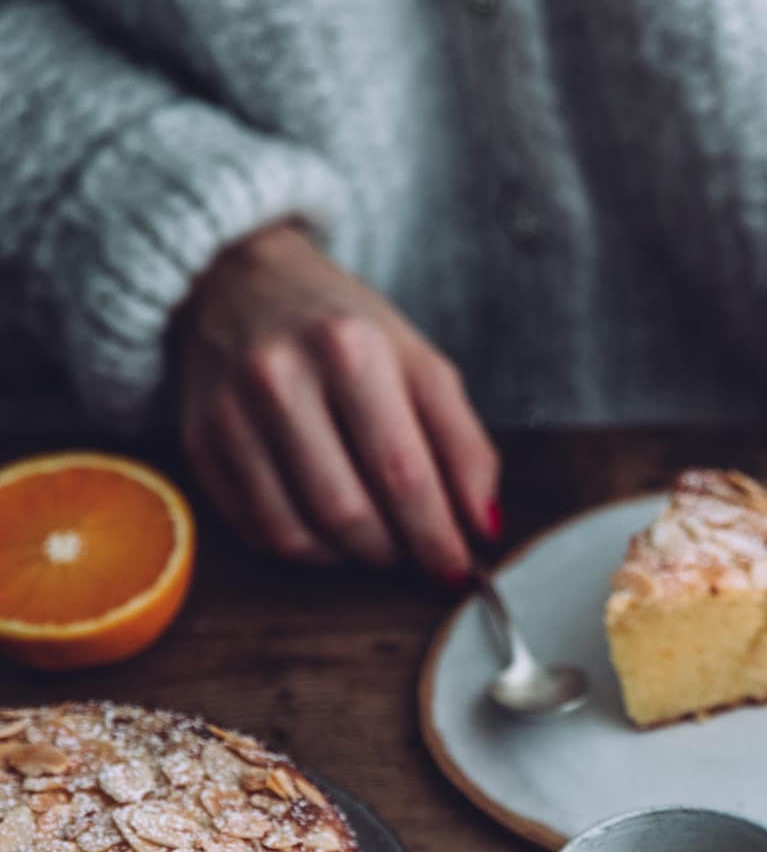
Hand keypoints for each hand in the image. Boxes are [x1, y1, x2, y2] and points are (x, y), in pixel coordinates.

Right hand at [177, 223, 498, 580]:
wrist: (238, 283)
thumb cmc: (343, 327)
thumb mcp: (419, 362)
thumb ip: (463, 442)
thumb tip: (482, 527)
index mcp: (349, 349)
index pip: (402, 473)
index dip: (436, 536)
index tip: (458, 568)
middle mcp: (280, 379)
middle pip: (348, 512)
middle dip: (394, 553)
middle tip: (417, 554)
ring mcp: (230, 414)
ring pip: (295, 535)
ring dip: (348, 560)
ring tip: (375, 543)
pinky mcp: (198, 444)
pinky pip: (255, 531)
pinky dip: (302, 549)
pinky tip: (326, 530)